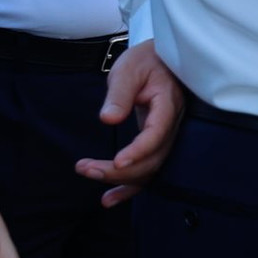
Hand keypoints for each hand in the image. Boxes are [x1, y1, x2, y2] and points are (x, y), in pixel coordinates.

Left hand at [75, 40, 184, 206]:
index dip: (139, 151)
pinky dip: (130, 187)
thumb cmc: (145, 60)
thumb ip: (119, 94)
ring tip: (89, 173)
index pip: (157, 133)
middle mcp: (171, 124)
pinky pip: (148, 170)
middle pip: (153, 158)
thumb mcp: (128, 70)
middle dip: (120, 170)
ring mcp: (166, 135)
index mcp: (168, 104)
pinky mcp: (156, 142)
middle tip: (86, 168)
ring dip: (121, 179)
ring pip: (150, 168)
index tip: (117, 161)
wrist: (160, 58)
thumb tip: (108, 119)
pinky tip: (109, 199)